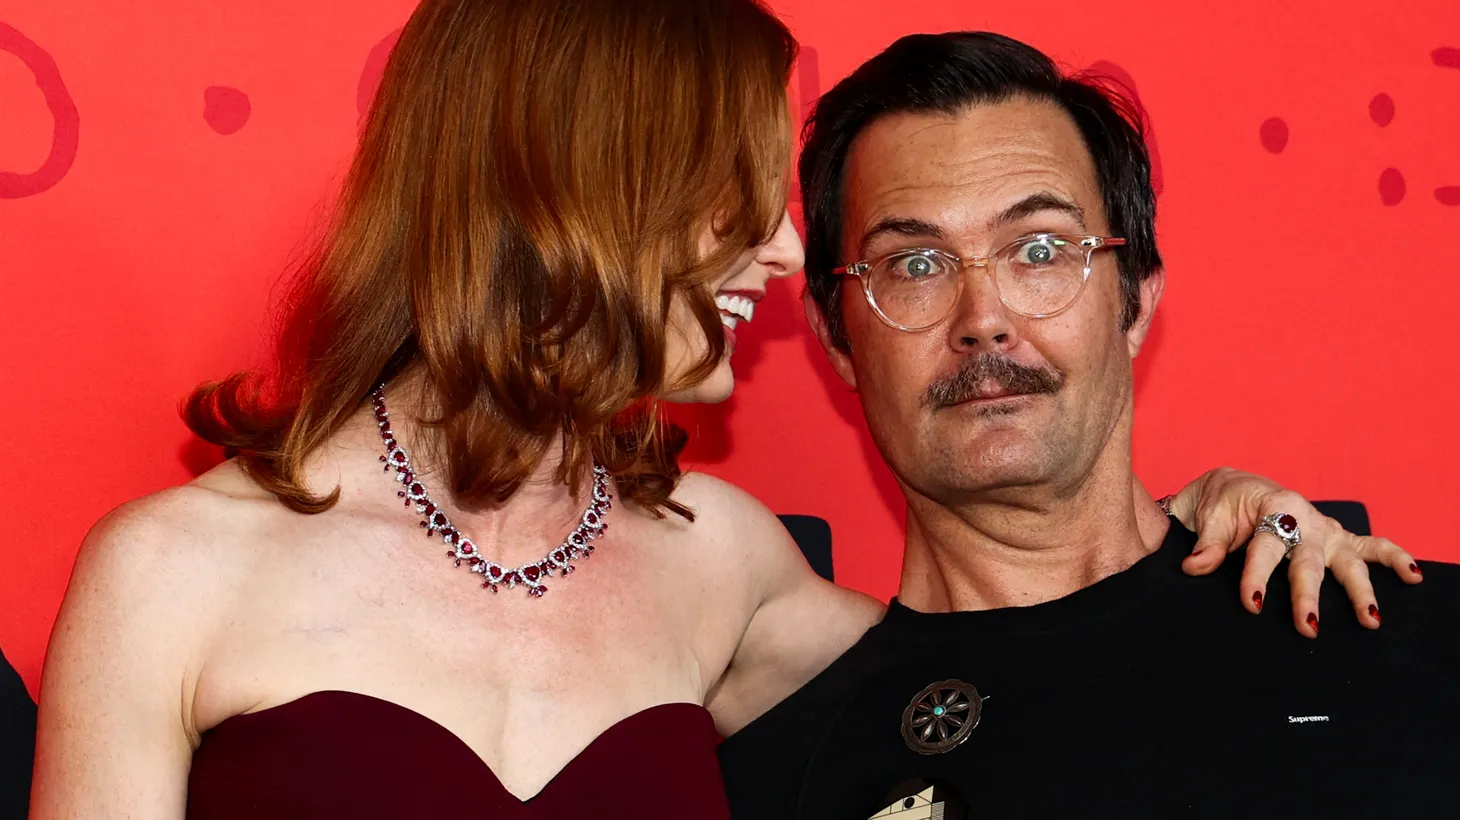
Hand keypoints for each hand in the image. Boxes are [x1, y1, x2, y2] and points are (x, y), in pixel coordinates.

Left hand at [1163, 467, 1421, 638]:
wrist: (1234, 484)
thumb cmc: (1221, 500)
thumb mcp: (1207, 516)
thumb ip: (1207, 544)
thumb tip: (1195, 568)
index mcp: (1273, 505)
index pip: (1265, 546)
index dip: (1257, 576)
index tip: (1250, 604)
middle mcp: (1305, 517)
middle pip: (1307, 561)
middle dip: (1307, 595)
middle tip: (1308, 626)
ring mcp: (1325, 529)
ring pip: (1347, 560)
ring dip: (1359, 590)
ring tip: (1370, 620)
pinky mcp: (1337, 539)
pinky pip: (1372, 547)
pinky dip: (1395, 559)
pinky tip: (1414, 576)